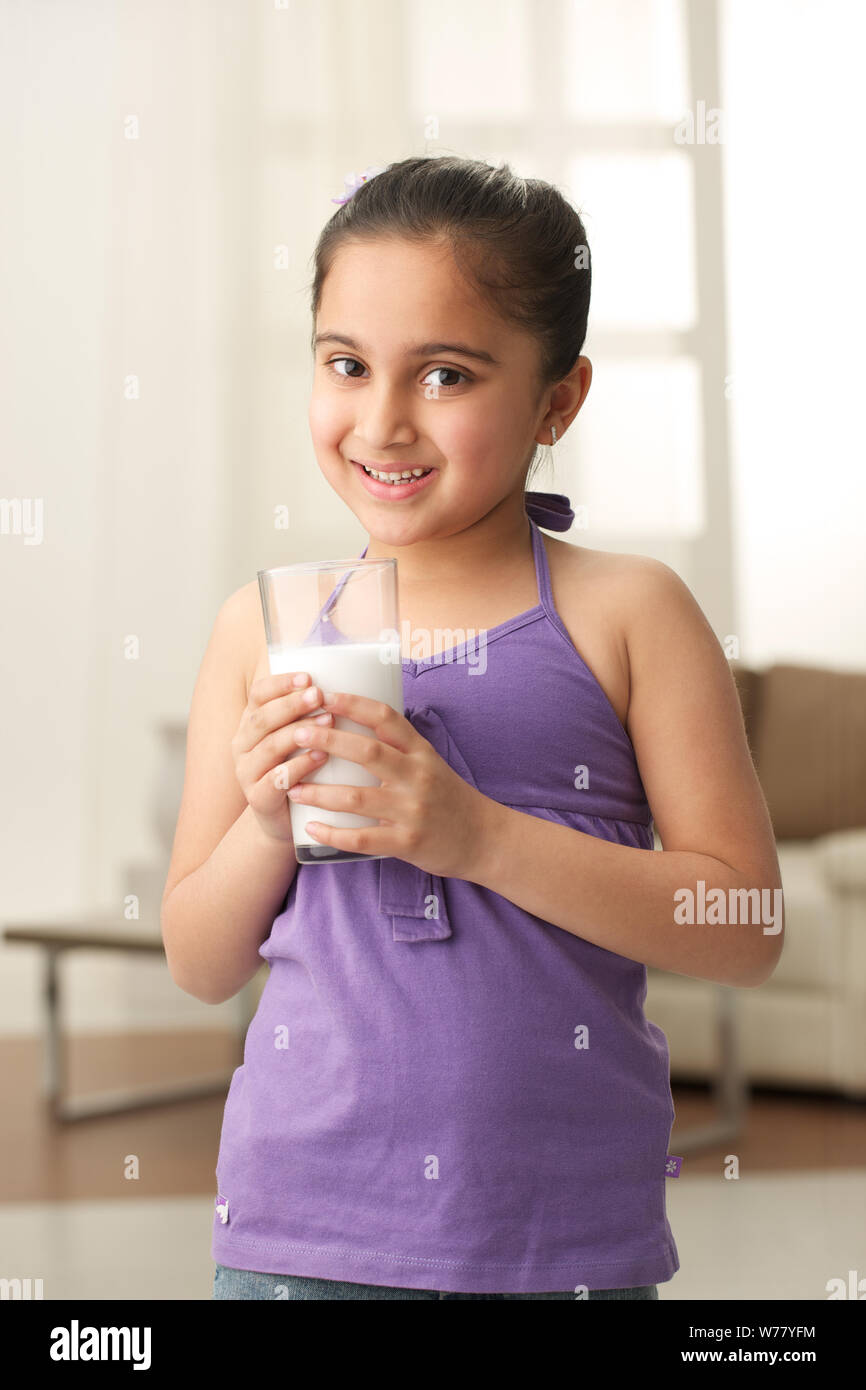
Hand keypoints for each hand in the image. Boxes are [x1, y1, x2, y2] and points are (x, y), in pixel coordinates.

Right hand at [231, 671, 334, 843]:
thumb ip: (309, 711)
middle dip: (291, 705)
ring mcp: (247, 772)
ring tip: (326, 722)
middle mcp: (243, 745)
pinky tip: (320, 757)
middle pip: (262, 719)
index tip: (308, 677)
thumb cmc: (298, 769)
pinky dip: (298, 767)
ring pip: (269, 747)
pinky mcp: (258, 798)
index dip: (280, 684)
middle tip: (319, 695)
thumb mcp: (299, 736)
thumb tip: (344, 675)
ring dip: (298, 733)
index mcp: (251, 723)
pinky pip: (276, 780)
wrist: (286, 819)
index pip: (258, 695)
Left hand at [287, 690, 493, 879]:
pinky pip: (362, 839)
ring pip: (356, 798)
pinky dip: (333, 834)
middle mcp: (417, 777)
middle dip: (328, 740)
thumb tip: (355, 718)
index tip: (325, 695)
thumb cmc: (448, 797)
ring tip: (291, 787)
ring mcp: (412, 810)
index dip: (354, 704)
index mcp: (421, 752)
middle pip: (367, 752)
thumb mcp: (430, 762)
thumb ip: (398, 745)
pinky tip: (311, 828)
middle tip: (296, 734)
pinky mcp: (407, 842)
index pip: (387, 718)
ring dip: (319, 792)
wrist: (483, 838)